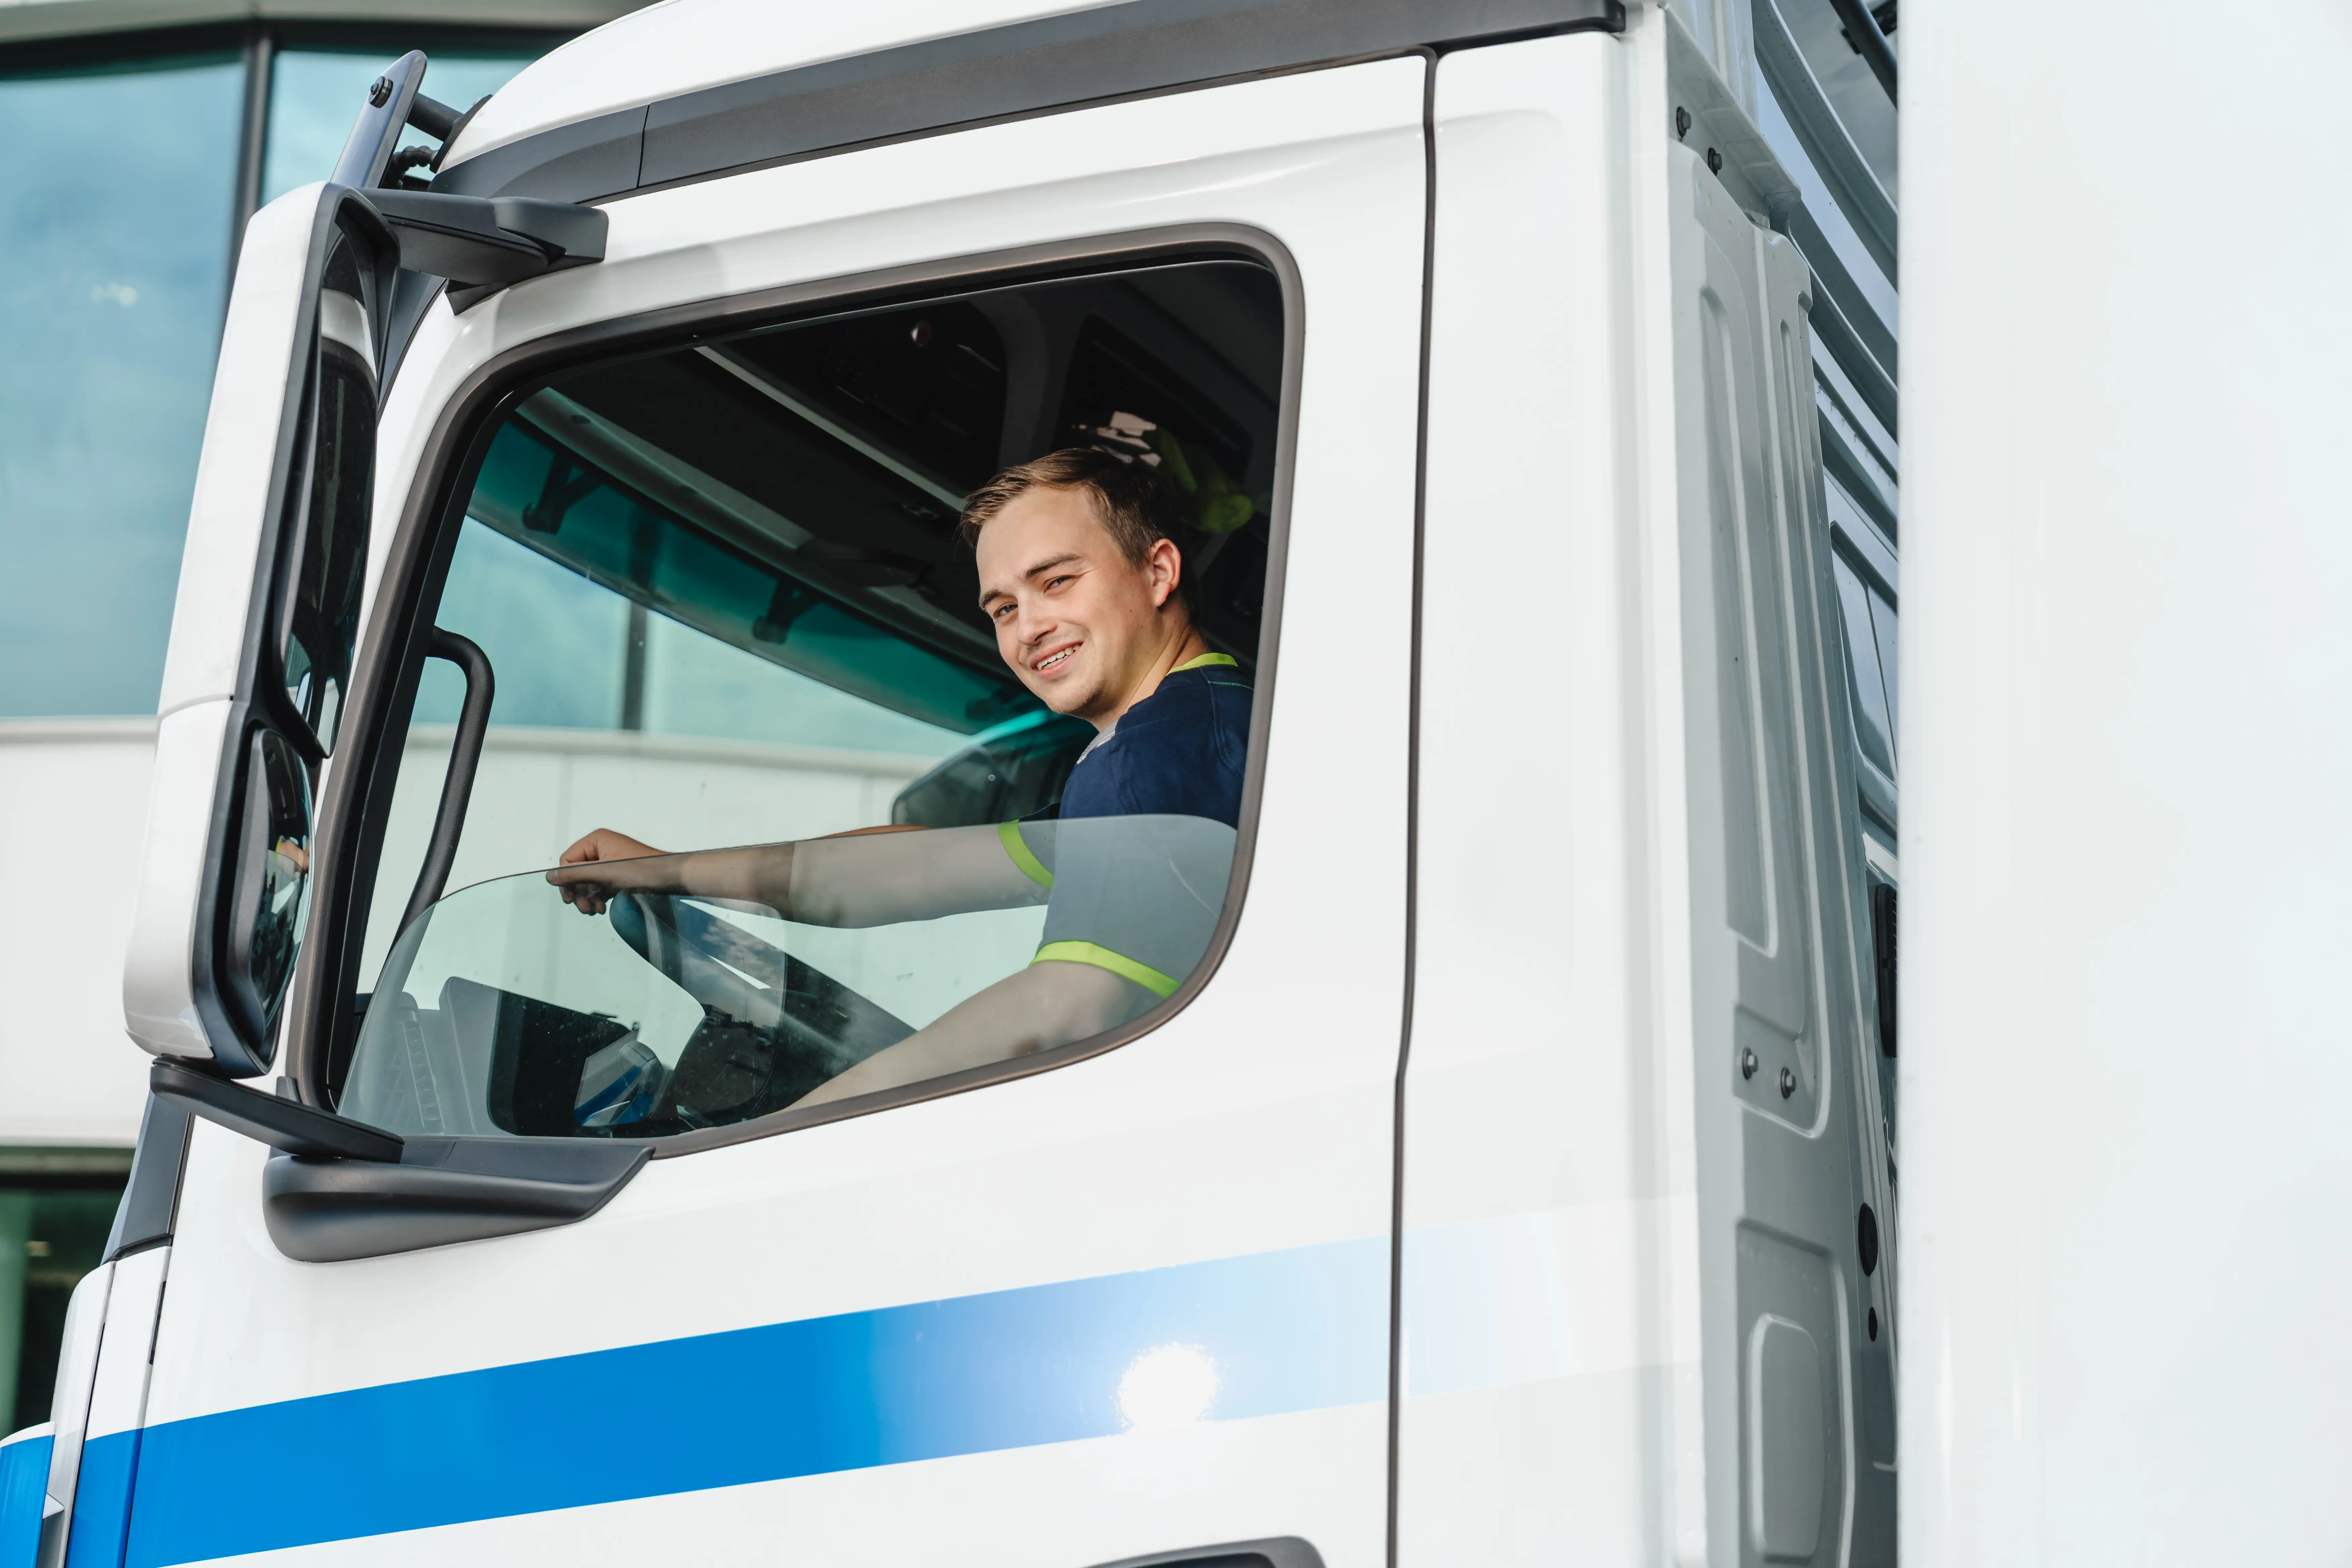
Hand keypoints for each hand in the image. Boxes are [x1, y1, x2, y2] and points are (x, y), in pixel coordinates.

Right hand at [547, 827, 668, 913]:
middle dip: (579, 892)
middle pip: (577, 871)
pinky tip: (602, 908)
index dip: (567, 881)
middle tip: (584, 909)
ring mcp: (610, 859)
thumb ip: (575, 875)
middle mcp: (602, 847)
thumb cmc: (641, 870)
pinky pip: (600, 884)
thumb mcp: (603, 873)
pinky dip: (599, 896)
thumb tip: (549, 877)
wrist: (671, 877)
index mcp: (596, 840)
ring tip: (594, 910)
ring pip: (588, 880)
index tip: (571, 900)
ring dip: (588, 897)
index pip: (567, 860)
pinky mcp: (618, 872)